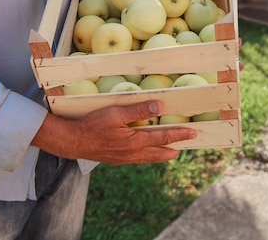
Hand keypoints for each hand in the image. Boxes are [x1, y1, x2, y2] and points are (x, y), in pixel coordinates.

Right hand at [32, 101, 196, 164]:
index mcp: (136, 142)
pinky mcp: (117, 160)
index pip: (163, 137)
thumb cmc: (94, 125)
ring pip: (149, 158)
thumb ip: (138, 110)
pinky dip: (147, 156)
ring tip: (170, 151)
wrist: (74, 141)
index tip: (193, 133)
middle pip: (159, 153)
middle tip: (185, 146)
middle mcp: (133, 153)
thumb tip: (159, 106)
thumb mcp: (116, 113)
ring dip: (161, 154)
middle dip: (173, 149)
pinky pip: (138, 160)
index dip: (179, 135)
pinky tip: (145, 153)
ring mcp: (125, 158)